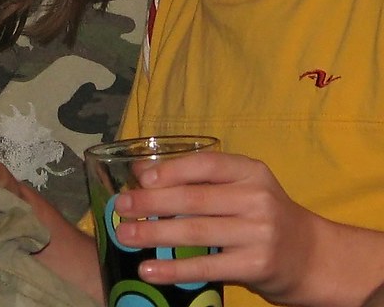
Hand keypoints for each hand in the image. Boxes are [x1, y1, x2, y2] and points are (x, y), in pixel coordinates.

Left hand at [111, 150, 318, 303]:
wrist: (310, 256)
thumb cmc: (261, 216)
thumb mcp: (240, 188)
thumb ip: (199, 179)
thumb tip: (141, 174)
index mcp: (250, 172)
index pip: (206, 164)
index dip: (171, 170)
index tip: (141, 179)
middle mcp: (257, 199)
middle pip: (194, 198)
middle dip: (152, 203)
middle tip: (121, 207)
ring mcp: (258, 233)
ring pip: (196, 231)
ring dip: (154, 234)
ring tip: (124, 235)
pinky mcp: (256, 265)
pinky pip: (206, 266)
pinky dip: (173, 269)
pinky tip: (148, 269)